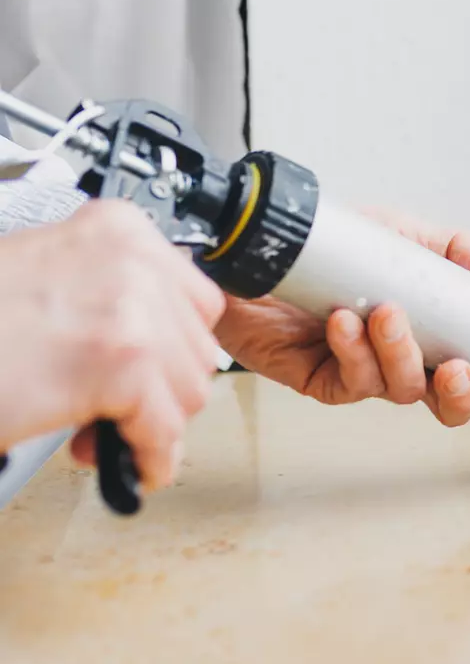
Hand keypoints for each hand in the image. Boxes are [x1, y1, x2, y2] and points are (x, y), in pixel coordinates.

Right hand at [0, 200, 225, 490]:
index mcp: (118, 229)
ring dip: (149, 424)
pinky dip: (148, 456)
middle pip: (197, 349)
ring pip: (189, 392)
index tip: (147, 371)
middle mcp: (133, 260)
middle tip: (113, 407)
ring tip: (97, 427)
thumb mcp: (52, 277)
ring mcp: (132, 310)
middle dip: (161, 389)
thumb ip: (114, 293)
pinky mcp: (122, 364)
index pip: (196, 300)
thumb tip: (169, 340)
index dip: (170, 348)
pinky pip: (164, 429)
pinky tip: (120, 460)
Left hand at [214, 209, 469, 462]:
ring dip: (400, 354)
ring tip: (387, 315)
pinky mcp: (322, 378)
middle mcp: (403, 361)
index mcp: (433, 336)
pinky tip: (344, 323)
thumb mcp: (404, 236)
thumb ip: (457, 251)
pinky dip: (353, 352)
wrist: (263, 246)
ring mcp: (364, 373)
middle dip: (463, 396)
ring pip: (400, 389)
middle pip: (447, 404)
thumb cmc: (334, 246)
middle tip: (459, 370)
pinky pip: (350, 381)